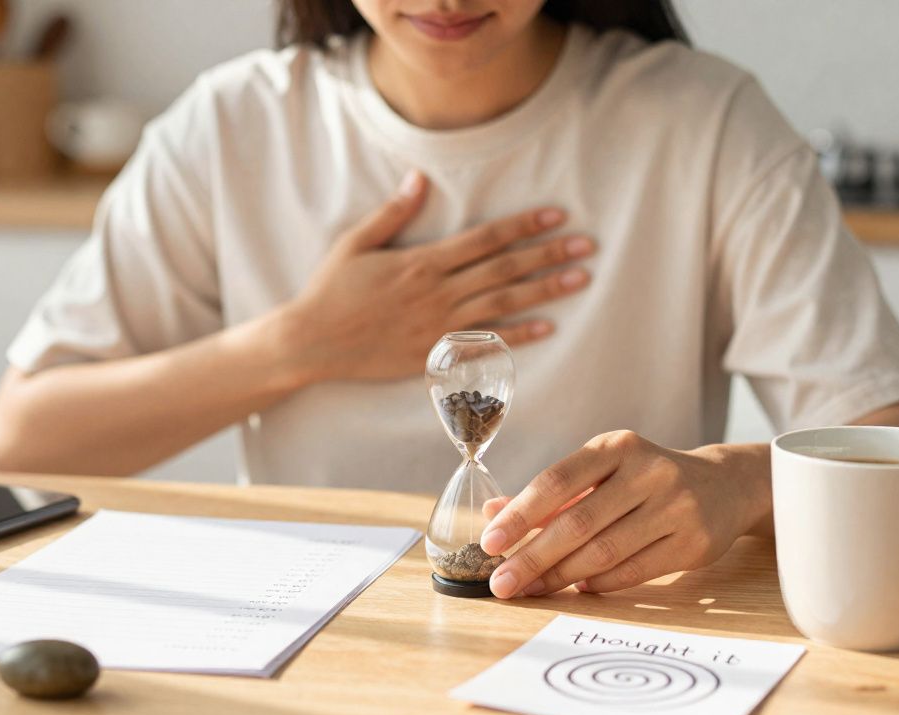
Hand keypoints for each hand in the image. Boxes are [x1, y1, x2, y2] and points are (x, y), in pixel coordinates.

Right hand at [284, 171, 594, 380]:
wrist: (312, 343)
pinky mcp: (434, 354)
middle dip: (548, 255)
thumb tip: (420, 177)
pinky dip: (517, 336)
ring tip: (580, 280)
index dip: (523, 226)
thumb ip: (393, 212)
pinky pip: (484, 344)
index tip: (556, 217)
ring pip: (503, 305)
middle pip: (504, 270)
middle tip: (586, 245)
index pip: (484, 239)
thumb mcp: (356, 243)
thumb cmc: (332, 291)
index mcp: (421, 262)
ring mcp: (438, 326)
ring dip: (545, 292)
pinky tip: (548, 327)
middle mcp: (437, 293)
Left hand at [477, 431, 771, 598]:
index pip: (557, 481)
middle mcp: (649, 472)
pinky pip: (635, 571)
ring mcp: (676, 507)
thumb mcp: (601, 471)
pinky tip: (576, 589)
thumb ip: (550, 494)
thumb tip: (491, 513)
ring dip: (560, 576)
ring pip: (605, 551)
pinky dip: (600, 583)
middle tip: (501, 583)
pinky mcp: (694, 542)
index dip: (519, 514)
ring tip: (530, 589)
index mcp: (617, 446)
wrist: (725, 485)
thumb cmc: (645, 479)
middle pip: (578, 523)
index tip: (489, 542)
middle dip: (532, 557)